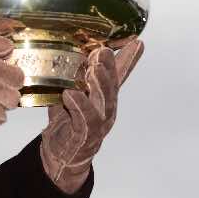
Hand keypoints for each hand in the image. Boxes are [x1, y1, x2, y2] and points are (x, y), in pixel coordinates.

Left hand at [39, 38, 144, 192]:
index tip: (136, 41)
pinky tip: (70, 94)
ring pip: (103, 103)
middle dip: (109, 68)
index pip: (119, 75)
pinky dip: (78, 106)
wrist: (61, 156)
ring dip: (99, 85)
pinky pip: (84, 120)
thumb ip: (79, 77)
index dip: (128, 59)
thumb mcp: (75, 95)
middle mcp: (107, 110)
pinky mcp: (85, 136)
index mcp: (106, 98)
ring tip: (93, 69)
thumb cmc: (69, 122)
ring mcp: (98, 124)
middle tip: (103, 51)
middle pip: (112, 87)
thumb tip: (78, 52)